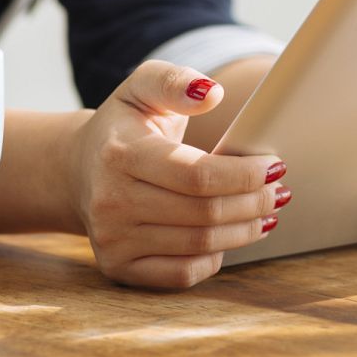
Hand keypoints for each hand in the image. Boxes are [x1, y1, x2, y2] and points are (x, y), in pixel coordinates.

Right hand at [63, 59, 289, 289]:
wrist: (78, 169)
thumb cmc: (124, 125)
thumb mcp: (142, 87)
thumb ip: (175, 81)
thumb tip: (212, 93)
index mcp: (120, 154)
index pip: (197, 175)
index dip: (244, 174)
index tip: (275, 165)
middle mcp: (110, 201)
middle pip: (204, 213)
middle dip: (253, 202)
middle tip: (278, 189)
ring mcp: (111, 240)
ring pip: (199, 245)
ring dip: (244, 230)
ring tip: (267, 212)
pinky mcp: (117, 267)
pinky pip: (181, 274)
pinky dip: (215, 258)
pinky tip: (231, 236)